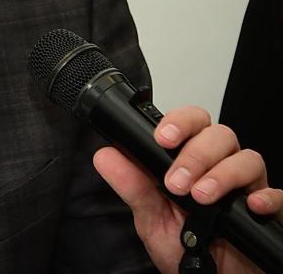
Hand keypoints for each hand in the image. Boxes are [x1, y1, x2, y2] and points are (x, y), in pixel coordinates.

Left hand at [92, 106, 281, 272]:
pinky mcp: (268, 212)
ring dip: (222, 173)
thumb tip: (105, 156)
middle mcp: (221, 168)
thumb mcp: (152, 219)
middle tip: (177, 182)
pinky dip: (267, 196)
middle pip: (220, 135)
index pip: (191, 124)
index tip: (162, 138)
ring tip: (201, 197)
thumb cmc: (186, 248)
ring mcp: (247, 189)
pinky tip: (251, 205)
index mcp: (191, 162)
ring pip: (247, 158)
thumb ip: (133, 188)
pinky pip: (278, 194)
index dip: (179, 122)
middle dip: (196, 153)